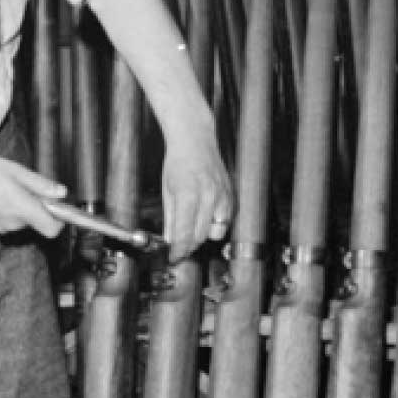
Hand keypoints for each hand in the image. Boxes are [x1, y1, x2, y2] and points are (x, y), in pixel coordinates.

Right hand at [0, 157, 67, 237]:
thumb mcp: (16, 171)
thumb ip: (40, 184)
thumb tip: (60, 193)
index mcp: (22, 208)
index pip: (52, 229)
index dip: (59, 220)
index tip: (58, 207)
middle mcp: (14, 222)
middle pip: (39, 222)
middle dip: (38, 206)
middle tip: (28, 187)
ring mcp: (3, 227)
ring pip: (25, 220)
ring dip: (24, 207)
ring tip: (9, 187)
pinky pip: (12, 220)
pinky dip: (11, 210)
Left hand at [159, 127, 232, 261]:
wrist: (195, 139)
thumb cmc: (178, 162)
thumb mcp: (167, 191)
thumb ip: (171, 219)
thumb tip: (171, 240)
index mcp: (189, 195)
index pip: (184, 234)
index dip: (179, 251)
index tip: (174, 258)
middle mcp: (209, 196)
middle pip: (201, 236)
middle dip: (189, 245)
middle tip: (179, 246)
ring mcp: (222, 196)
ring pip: (215, 231)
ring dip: (203, 235)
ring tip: (192, 228)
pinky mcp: (230, 195)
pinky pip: (224, 220)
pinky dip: (215, 224)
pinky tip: (205, 216)